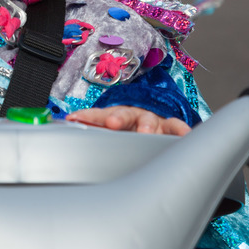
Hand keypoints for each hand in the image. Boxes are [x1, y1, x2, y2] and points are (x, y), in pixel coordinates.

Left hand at [66, 106, 191, 134]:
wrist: (153, 122)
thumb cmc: (127, 127)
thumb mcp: (109, 129)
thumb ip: (91, 130)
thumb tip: (63, 126)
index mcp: (114, 116)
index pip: (98, 114)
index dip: (88, 116)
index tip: (75, 118)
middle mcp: (133, 115)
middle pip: (124, 114)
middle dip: (117, 118)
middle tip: (112, 123)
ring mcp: (152, 120)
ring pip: (150, 121)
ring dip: (147, 126)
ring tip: (146, 133)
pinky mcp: (170, 126)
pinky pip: (176, 127)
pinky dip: (181, 131)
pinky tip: (185, 135)